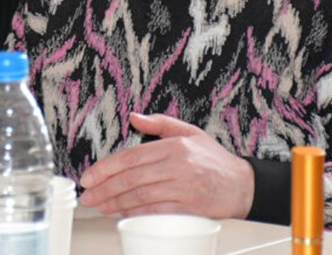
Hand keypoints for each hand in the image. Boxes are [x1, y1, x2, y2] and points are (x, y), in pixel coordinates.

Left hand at [77, 112, 254, 218]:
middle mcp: (177, 165)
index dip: (106, 168)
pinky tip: (123, 215)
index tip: (90, 176)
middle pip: (132, 178)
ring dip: (116, 203)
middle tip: (88, 195)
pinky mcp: (189, 208)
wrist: (243, 185)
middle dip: (105, 188)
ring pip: (141, 196)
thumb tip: (134, 117)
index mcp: (174, 146)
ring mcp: (183, 187)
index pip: (131, 156)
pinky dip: (137, 215)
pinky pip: (157, 212)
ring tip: (100, 206)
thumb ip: (159, 123)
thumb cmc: (215, 160)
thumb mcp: (189, 132)